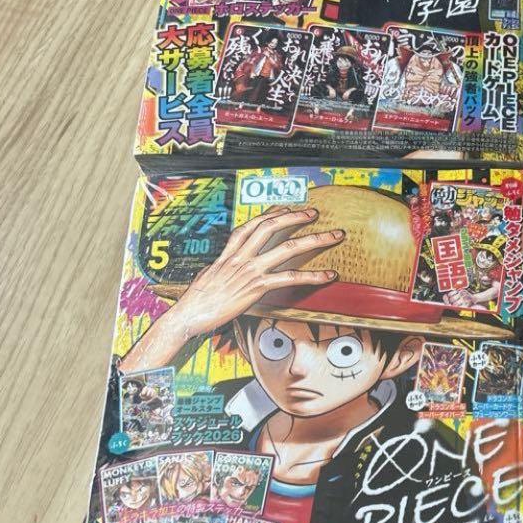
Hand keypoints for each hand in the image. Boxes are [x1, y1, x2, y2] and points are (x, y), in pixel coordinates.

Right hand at [165, 207, 342, 339]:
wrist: (188, 314)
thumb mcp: (209, 278)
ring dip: (315, 239)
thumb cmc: (197, 301)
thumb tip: (229, 268)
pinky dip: (313, 276)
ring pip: (287, 247)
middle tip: (314, 213)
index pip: (251, 225)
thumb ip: (223, 269)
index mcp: (228, 254)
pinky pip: (290, 277)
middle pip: (271, 227)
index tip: (284, 209)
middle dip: (295, 217)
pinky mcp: (257, 287)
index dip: (269, 214)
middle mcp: (240, 257)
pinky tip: (328, 275)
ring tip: (334, 236)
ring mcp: (250, 270)